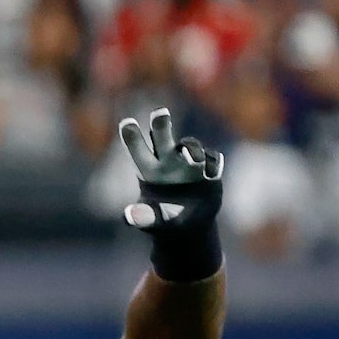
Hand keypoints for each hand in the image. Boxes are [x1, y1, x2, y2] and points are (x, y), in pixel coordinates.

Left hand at [118, 107, 225, 281]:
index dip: (132, 137)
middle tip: (159, 112)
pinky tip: (210, 175)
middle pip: (162, 137)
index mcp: (149, 171)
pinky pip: (212, 160)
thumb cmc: (165, 221)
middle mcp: (168, 161)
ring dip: (191, 149)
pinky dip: (211, 164)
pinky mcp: (210, 168)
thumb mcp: (152, 222)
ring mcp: (190, 162)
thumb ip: (142, 217)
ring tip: (194, 160)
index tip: (126, 122)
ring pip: (190, 145)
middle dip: (161, 124)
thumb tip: (129, 215)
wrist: (191, 225)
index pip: (138, 150)